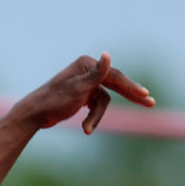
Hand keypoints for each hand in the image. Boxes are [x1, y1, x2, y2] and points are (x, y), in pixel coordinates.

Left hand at [11, 54, 153, 134]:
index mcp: (87, 64)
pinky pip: (95, 106)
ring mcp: (85, 83)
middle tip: (150, 102)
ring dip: (96, 117)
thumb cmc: (54, 101)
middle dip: (131, 95)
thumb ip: (96, 74)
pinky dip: (92, 118)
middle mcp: (87, 71)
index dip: (131, 87)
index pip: (115, 76)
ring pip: (103, 101)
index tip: (146, 96)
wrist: (34, 115)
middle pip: (115, 84)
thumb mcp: (77, 89)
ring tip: (86, 129)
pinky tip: (86, 128)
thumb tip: (107, 55)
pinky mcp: (81, 95)